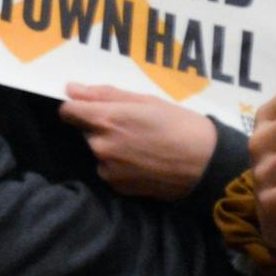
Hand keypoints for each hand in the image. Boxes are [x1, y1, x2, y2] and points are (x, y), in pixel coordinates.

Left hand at [58, 83, 216, 199]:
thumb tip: (71, 89)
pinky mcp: (117, 187)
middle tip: (131, 126)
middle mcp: (101, 146)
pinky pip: (108, 169)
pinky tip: (142, 161)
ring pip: (97, 150)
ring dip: (109, 145)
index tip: (91, 107)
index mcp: (107, 120)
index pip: (68, 111)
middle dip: (100, 126)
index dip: (78, 107)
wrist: (208, 164)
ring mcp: (108, 169)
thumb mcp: (145, 101)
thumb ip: (103, 95)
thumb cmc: (180, 125)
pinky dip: (118, 164)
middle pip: (85, 131)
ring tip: (140, 144)